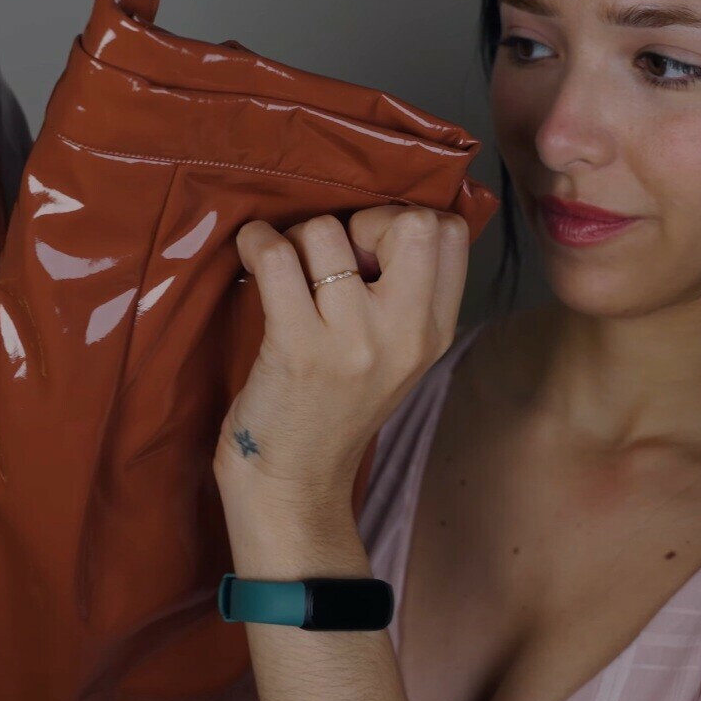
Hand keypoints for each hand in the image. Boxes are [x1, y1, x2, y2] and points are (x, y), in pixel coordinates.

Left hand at [212, 205, 469, 504]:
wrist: (293, 483)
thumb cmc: (334, 408)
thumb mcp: (396, 354)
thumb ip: (406, 293)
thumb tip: (377, 217)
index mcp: (435, 331)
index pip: (449, 232)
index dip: (402, 222)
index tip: (367, 251)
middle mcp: (405, 333)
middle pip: (411, 222)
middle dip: (364, 218)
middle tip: (333, 253)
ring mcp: (353, 342)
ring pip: (328, 231)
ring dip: (296, 236)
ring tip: (285, 266)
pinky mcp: (297, 348)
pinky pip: (277, 259)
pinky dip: (256, 243)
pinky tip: (251, 256)